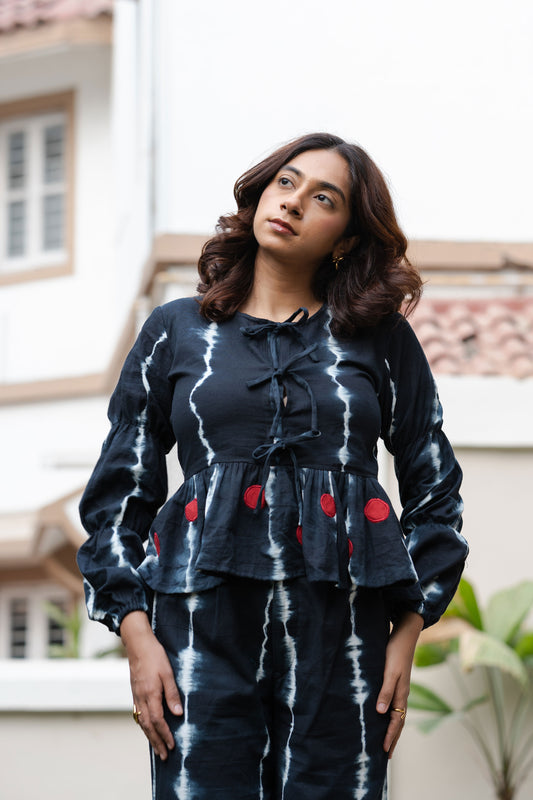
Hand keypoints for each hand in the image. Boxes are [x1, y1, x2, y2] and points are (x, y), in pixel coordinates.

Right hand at [120, 611, 182, 760]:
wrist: (137, 644)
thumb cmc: (154, 656)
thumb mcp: (168, 672)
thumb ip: (172, 693)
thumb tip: (178, 714)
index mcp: (150, 694)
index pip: (158, 721)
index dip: (165, 735)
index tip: (172, 746)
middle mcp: (141, 698)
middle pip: (148, 726)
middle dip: (156, 742)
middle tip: (164, 756)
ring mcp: (136, 696)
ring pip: (142, 722)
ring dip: (149, 736)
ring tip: (156, 748)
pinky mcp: (135, 692)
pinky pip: (138, 714)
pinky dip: (143, 726)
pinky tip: (147, 729)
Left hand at [376, 611, 422, 757]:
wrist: (404, 634)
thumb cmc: (396, 651)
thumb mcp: (389, 671)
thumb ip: (385, 691)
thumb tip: (380, 712)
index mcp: (401, 694)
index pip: (396, 721)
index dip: (390, 736)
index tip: (385, 751)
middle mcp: (402, 693)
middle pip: (398, 721)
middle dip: (393, 738)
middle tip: (387, 755)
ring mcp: (400, 688)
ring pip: (397, 714)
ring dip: (393, 728)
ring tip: (387, 740)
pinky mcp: (396, 681)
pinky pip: (394, 704)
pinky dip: (391, 715)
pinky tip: (384, 715)